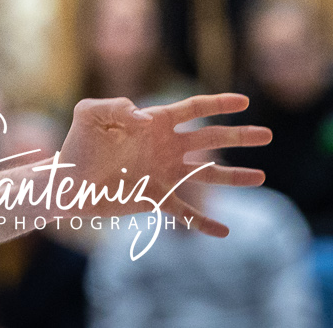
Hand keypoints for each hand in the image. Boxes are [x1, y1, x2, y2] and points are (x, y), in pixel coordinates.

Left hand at [57, 94, 270, 237]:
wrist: (66, 183)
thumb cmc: (77, 145)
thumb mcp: (88, 113)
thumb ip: (113, 106)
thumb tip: (142, 117)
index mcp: (154, 123)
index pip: (193, 109)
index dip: (219, 104)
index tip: (244, 101)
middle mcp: (165, 147)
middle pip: (210, 138)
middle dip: (239, 135)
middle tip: (267, 135)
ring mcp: (163, 173)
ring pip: (206, 174)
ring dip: (234, 176)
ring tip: (261, 177)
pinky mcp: (155, 199)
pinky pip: (185, 212)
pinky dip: (203, 223)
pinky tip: (223, 231)